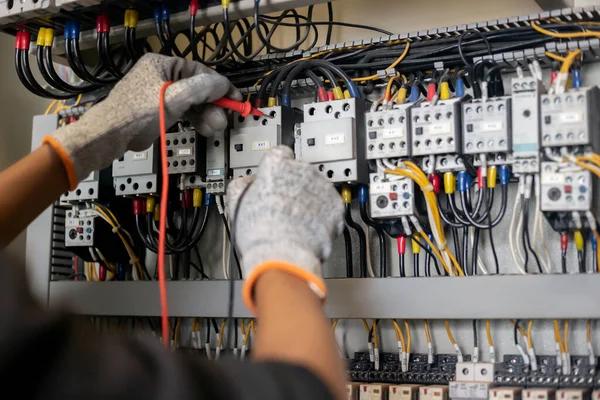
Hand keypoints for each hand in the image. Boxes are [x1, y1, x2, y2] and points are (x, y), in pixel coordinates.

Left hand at [43, 53, 239, 189]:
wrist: (112, 135)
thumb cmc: (139, 112)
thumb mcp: (175, 97)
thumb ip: (202, 88)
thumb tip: (224, 84)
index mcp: (163, 64)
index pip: (199, 71)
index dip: (219, 86)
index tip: (234, 99)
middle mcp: (162, 75)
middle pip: (196, 88)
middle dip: (212, 105)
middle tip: (224, 119)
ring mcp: (160, 93)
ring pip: (191, 102)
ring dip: (206, 115)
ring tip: (216, 128)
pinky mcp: (159, 110)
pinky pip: (183, 112)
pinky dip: (195, 120)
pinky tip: (206, 129)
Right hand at [227, 146, 344, 311]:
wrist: (284, 255)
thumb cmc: (260, 232)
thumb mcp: (237, 202)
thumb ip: (243, 185)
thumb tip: (248, 182)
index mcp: (276, 164)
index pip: (279, 155)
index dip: (277, 169)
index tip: (276, 178)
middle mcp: (301, 170)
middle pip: (300, 172)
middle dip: (294, 186)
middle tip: (285, 206)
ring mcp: (321, 187)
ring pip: (316, 189)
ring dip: (309, 200)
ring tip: (297, 221)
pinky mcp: (336, 205)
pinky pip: (329, 206)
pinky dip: (323, 215)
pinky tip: (309, 228)